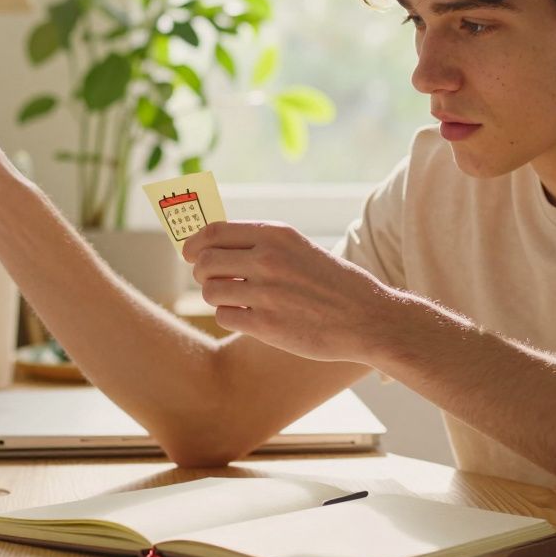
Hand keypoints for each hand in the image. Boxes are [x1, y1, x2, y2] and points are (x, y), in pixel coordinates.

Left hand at [182, 221, 405, 362]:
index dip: (194, 243)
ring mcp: (266, 293)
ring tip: (237, 300)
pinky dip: (230, 316)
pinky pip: (224, 316)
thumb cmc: (331, 282)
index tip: (190, 254)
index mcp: (276, 234)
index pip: (213, 232)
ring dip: (217, 297)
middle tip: (214, 281)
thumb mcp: (298, 248)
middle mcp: (268, 259)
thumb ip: (259, 244)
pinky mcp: (266, 325)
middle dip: (203, 273)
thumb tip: (209, 243)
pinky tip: (248, 316)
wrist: (366, 317)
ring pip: (210, 291)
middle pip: (205, 262)